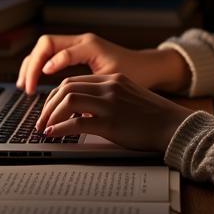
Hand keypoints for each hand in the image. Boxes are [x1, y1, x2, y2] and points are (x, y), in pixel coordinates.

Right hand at [16, 32, 184, 95]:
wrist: (146, 66)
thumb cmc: (134, 74)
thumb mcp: (112, 82)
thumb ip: (91, 89)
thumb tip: (69, 103)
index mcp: (90, 46)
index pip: (62, 51)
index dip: (49, 66)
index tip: (38, 83)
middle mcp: (81, 41)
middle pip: (46, 43)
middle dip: (32, 64)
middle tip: (27, 87)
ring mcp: (77, 44)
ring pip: (44, 47)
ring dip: (31, 65)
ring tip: (25, 86)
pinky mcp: (75, 51)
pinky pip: (50, 53)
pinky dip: (38, 65)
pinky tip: (34, 83)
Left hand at [34, 72, 193, 154]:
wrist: (173, 125)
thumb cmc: (151, 117)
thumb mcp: (128, 98)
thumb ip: (107, 98)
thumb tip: (81, 111)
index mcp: (113, 79)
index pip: (75, 81)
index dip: (56, 95)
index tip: (49, 109)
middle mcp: (110, 86)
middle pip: (67, 87)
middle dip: (49, 104)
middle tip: (41, 120)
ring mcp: (110, 103)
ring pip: (68, 100)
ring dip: (51, 115)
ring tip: (45, 128)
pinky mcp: (111, 123)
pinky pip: (77, 123)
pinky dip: (61, 128)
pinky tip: (54, 134)